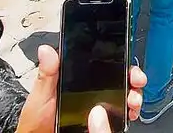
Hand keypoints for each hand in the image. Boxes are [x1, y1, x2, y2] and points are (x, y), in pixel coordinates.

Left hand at [15, 45, 146, 132]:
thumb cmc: (37, 121)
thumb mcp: (41, 95)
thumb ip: (46, 74)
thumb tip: (47, 50)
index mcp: (77, 79)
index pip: (102, 63)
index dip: (117, 59)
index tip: (125, 59)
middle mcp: (91, 90)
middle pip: (118, 78)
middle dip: (132, 76)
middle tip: (135, 79)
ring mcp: (97, 106)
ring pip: (123, 94)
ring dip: (133, 94)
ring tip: (133, 99)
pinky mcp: (102, 121)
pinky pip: (120, 114)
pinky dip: (129, 112)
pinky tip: (129, 112)